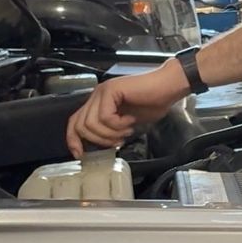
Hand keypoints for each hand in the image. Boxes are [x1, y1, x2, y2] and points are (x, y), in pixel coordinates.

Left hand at [66, 62, 191, 156]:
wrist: (168, 88)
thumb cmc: (152, 103)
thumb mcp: (126, 123)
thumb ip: (110, 130)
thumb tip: (99, 146)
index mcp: (98, 103)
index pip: (75, 122)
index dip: (73, 140)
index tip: (81, 155)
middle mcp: (97, 96)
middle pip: (80, 125)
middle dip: (99, 140)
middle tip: (118, 141)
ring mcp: (103, 92)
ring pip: (91, 123)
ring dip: (111, 133)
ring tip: (127, 130)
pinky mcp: (111, 90)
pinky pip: (105, 117)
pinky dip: (118, 124)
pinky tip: (130, 120)